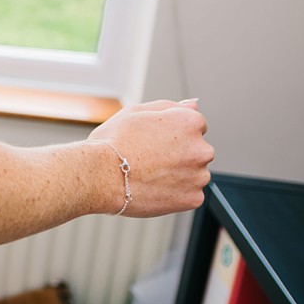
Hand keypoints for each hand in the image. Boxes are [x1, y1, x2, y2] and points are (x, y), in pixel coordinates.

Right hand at [88, 99, 213, 217]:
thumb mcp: (135, 112)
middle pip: (196, 150)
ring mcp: (199, 175)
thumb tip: (192, 106)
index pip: (194, 125)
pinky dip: (175, 192)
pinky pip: (189, 193)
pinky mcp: (194, 198)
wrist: (101, 176)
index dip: (171, 132)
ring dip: (178, 173)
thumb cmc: (113, 143)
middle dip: (178, 153)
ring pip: (193, 173)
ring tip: (149, 174)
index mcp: (189, 122)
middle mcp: (201, 148)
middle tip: (148, 158)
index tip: (154, 140)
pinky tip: (154, 187)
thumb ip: (169, 106)